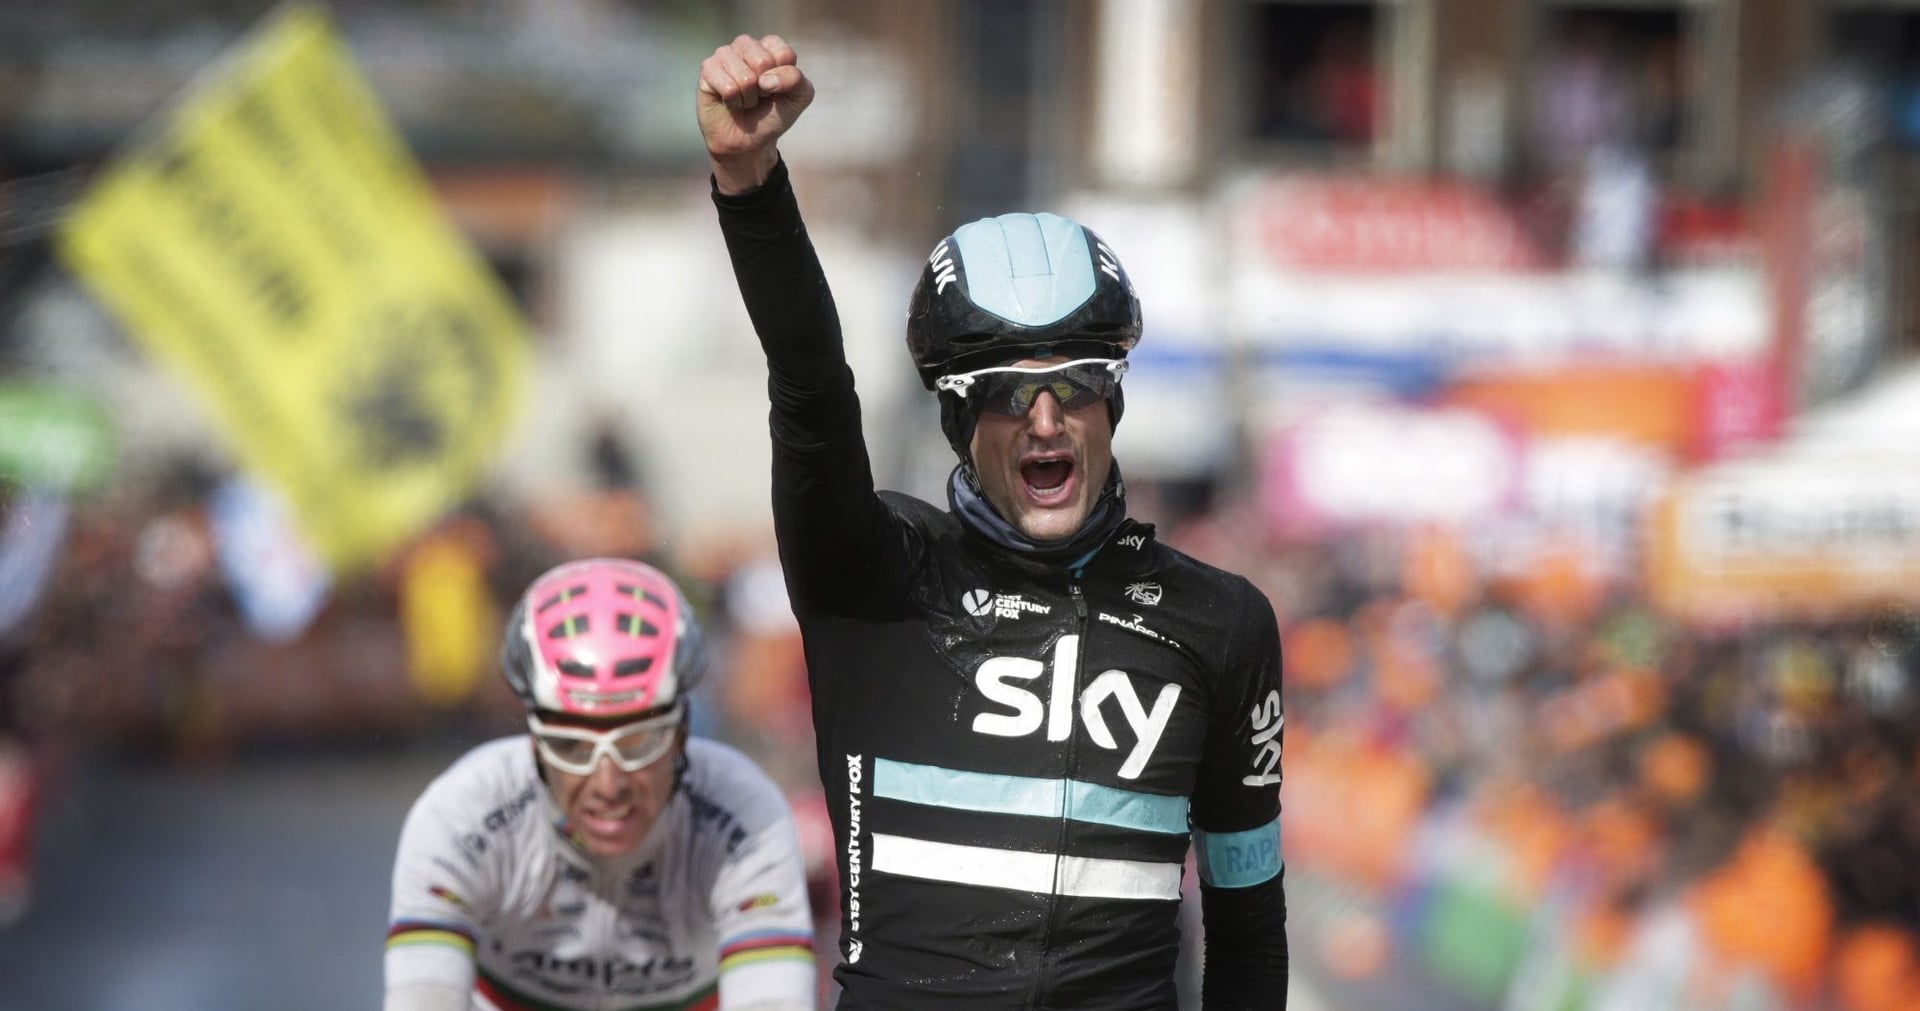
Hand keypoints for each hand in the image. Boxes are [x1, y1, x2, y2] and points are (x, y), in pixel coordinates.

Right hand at [697, 33, 813, 193]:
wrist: (748, 141)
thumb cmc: (772, 114)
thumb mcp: (798, 97)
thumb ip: (795, 79)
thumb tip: (764, 79)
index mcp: (770, 46)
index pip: (784, 54)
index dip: (784, 80)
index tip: (777, 89)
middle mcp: (746, 45)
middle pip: (763, 62)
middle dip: (765, 89)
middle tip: (759, 96)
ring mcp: (724, 54)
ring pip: (745, 77)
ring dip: (748, 98)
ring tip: (744, 100)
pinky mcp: (707, 69)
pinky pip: (728, 88)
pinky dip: (733, 102)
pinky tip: (730, 102)